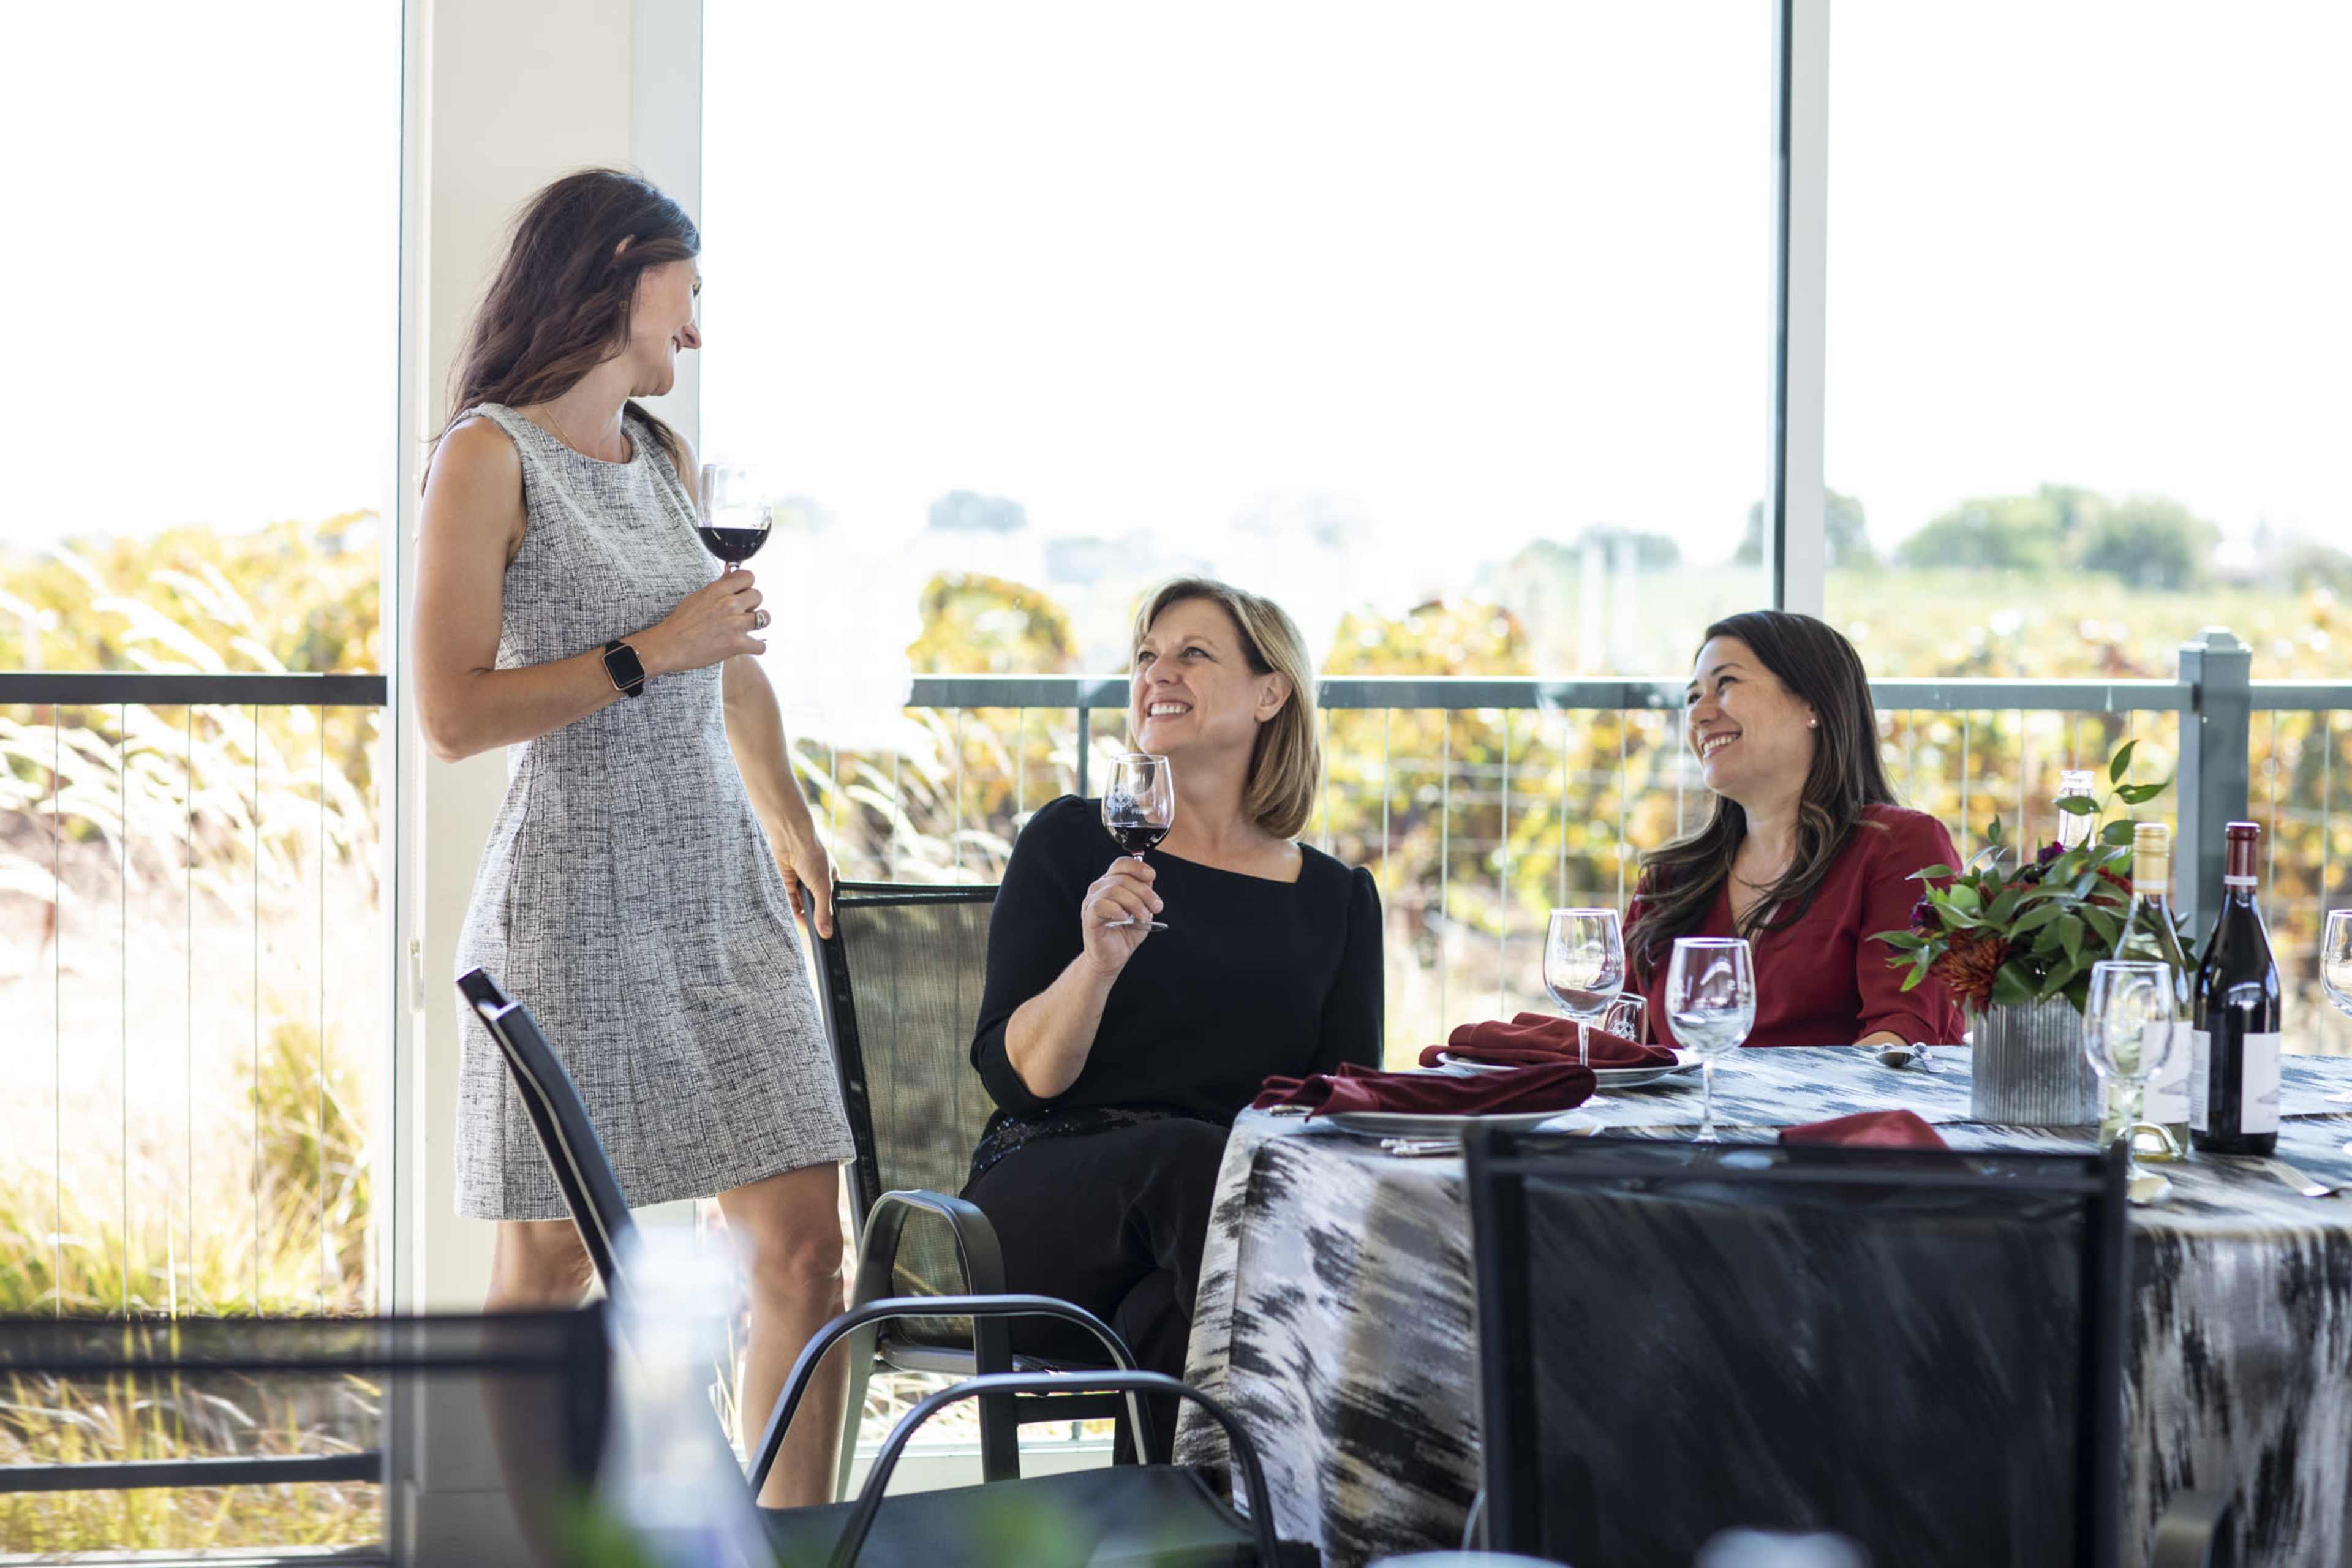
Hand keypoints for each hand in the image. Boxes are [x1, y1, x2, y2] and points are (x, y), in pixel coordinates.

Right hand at [637, 570, 764, 674]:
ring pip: (765, 618)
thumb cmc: (681, 621)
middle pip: (759, 596)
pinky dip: (756, 647)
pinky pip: (761, 646)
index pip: (749, 577)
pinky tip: (747, 645)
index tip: (742, 591)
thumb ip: (720, 584)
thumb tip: (732, 569)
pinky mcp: (737, 644)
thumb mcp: (699, 596)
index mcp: (719, 590)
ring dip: (757, 623)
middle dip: (751, 603)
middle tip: (741, 612)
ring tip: (747, 627)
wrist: (670, 645)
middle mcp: (730, 604)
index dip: (747, 585)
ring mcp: (735, 624)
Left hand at [774, 826, 835, 938]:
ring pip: (801, 904)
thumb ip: (824, 912)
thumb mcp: (823, 888)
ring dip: (803, 914)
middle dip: (814, 916)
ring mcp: (800, 882)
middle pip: (815, 904)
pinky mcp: (786, 883)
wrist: (791, 840)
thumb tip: (826, 933)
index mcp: (829, 878)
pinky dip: (792, 910)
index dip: (828, 914)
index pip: (830, 901)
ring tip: (806, 926)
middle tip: (816, 931)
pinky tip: (796, 919)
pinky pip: (789, 901)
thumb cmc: (812, 856)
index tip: (826, 929)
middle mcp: (815, 880)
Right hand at [1078, 858, 1160, 978]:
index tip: (1151, 876)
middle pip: (1122, 878)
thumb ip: (1144, 893)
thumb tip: (1149, 879)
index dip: (1137, 867)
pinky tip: (1125, 918)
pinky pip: (1101, 905)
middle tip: (1155, 907)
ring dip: (1134, 903)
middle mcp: (1099, 889)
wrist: (1113, 957)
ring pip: (1114, 890)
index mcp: (1111, 883)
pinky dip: (1117, 910)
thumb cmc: (1125, 933)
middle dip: (1144, 892)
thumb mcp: (1142, 909)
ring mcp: (1091, 902)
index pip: (1121, 864)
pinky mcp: (1089, 917)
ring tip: (1143, 917)